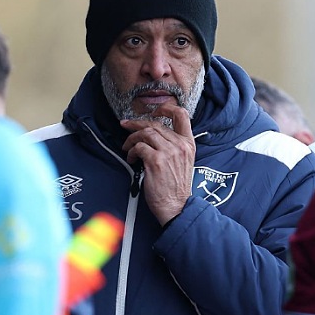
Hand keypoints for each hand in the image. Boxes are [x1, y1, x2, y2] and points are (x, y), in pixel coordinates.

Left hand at [121, 102, 195, 225]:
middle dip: (137, 123)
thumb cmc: (176, 187)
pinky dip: (131, 151)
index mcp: (188, 144)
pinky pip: (139, 147)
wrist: (176, 206)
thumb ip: (174, 146)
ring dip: (132, 138)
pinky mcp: (155, 161)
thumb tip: (154, 135)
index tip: (155, 110)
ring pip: (145, 133)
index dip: (166, 108)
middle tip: (126, 125)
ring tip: (127, 147)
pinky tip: (131, 158)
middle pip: (155, 124)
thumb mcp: (183, 162)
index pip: (181, 115)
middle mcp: (180, 145)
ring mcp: (168, 152)